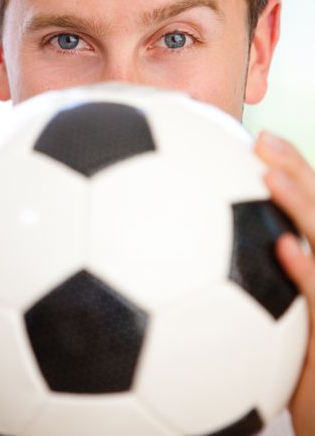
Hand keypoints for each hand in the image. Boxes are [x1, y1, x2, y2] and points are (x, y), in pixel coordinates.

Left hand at [255, 132, 314, 435]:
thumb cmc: (284, 358)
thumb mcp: (269, 310)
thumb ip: (248, 270)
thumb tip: (193, 234)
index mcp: (313, 257)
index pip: (309, 203)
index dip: (292, 167)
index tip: (260, 137)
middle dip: (297, 170)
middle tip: (264, 137)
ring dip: (301, 207)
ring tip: (269, 176)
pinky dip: (306, 271)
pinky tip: (283, 249)